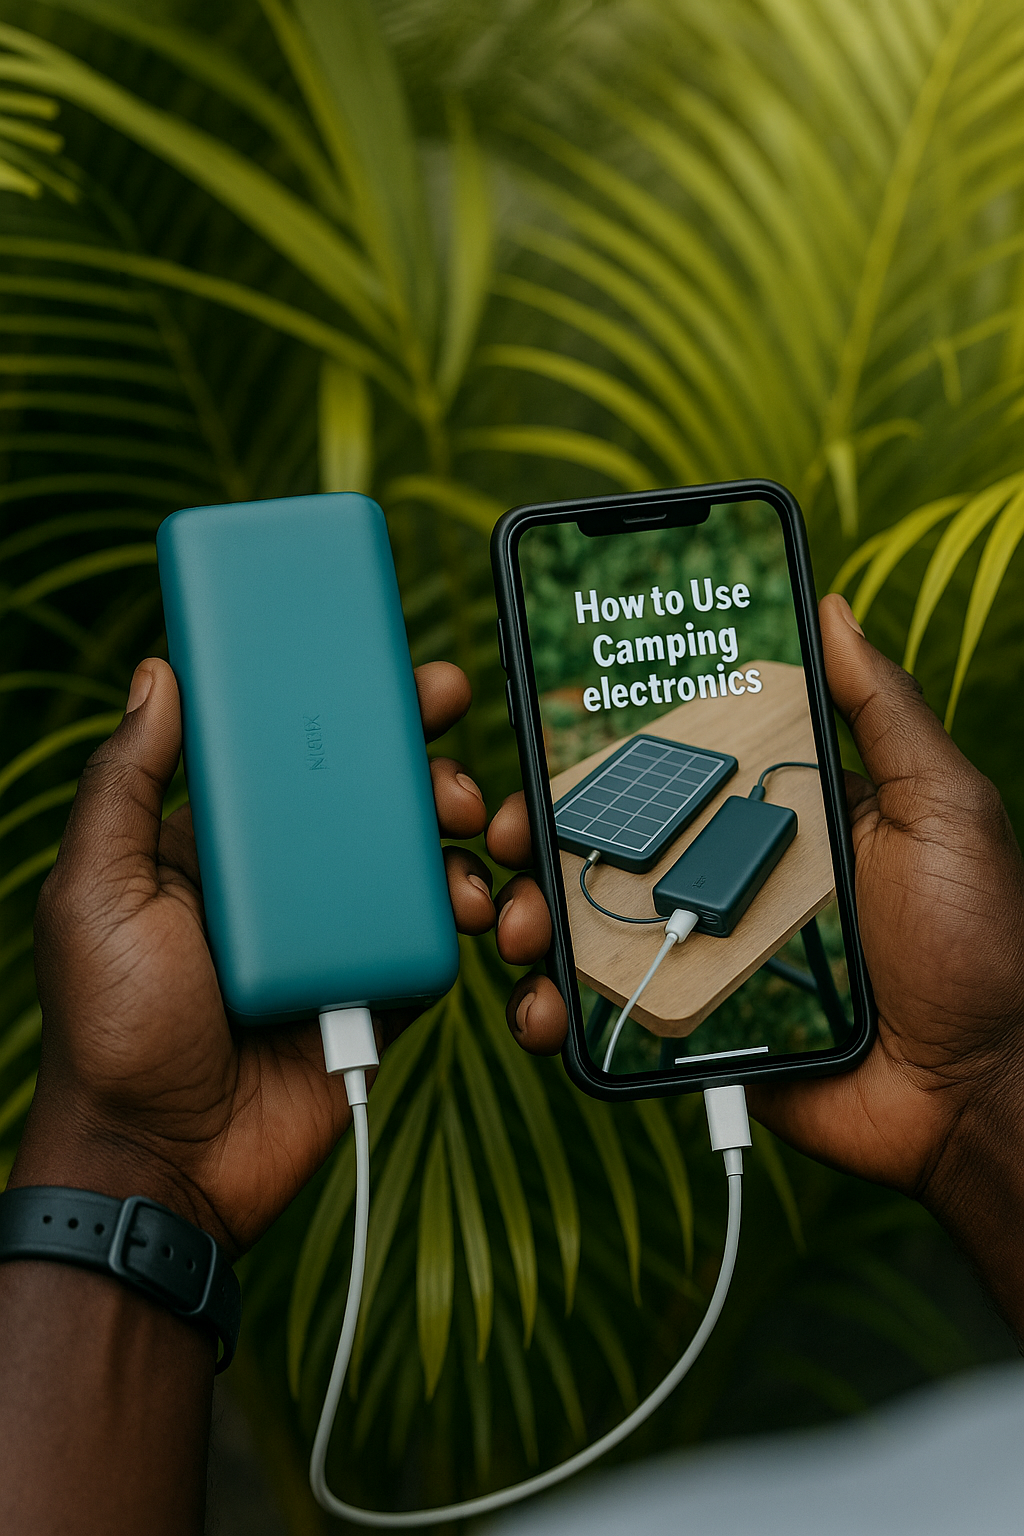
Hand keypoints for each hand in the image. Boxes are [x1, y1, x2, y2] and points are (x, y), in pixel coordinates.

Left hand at [13, 658, 495, 1257]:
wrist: (164, 1163)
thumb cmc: (111, 1028)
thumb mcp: (96, 892)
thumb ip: (125, 784)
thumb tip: (158, 675)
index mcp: (224, 845)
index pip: (296, 756)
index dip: (350, 709)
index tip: (405, 677)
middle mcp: (287, 882)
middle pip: (373, 800)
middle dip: (427, 767)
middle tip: (451, 770)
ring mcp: (337, 936)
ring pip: (418, 862)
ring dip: (459, 837)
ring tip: (471, 835)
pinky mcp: (377, 991)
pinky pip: (435, 939)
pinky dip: (467, 916)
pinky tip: (473, 908)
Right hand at [488, 596, 1023, 1317]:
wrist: (979, 1091)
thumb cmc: (980, 942)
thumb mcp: (941, 806)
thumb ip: (884, 712)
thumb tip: (833, 610)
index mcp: (779, 819)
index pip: (676, 775)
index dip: (604, 761)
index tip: (545, 748)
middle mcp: (734, 881)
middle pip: (615, 848)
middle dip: (542, 839)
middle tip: (506, 838)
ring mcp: (709, 958)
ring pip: (595, 929)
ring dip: (534, 920)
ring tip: (520, 927)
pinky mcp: (697, 1032)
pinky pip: (612, 1017)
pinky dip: (560, 1013)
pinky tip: (545, 1008)